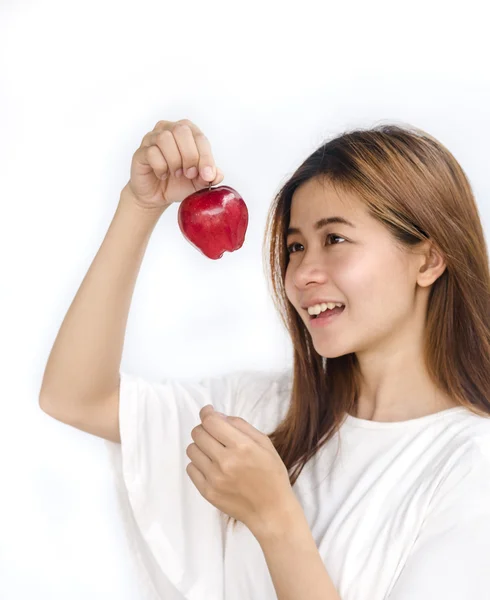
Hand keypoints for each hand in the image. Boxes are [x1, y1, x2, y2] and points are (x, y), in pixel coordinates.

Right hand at [124, 119, 224, 210]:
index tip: (207, 176)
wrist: (157, 196)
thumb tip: (217, 175)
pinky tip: (162, 175)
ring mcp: (152, 138)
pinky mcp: (141, 151)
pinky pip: (152, 152)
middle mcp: (169, 129)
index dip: (205, 157)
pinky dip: (160, 167)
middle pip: (181, 130)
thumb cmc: (178, 184)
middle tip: (190, 174)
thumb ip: (210, 177)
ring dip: (174, 161)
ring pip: (165, 139)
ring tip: (176, 174)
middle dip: (190, 155)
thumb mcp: (199, 182)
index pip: (199, 137)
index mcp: (187, 133)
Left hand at [186, 405, 296, 536]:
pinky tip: (212, 466)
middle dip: (204, 428)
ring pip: (191, 450)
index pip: (211, 422)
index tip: (208, 412)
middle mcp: (225, 461)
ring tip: (213, 451)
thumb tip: (218, 415)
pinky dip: (199, 464)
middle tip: (214, 433)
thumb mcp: (265, 443)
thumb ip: (241, 425)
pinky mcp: (207, 492)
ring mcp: (214, 478)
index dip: (206, 413)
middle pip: (198, 433)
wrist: (271, 511)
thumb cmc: (271, 475)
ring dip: (200, 446)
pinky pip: (191, 469)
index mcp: (242, 446)